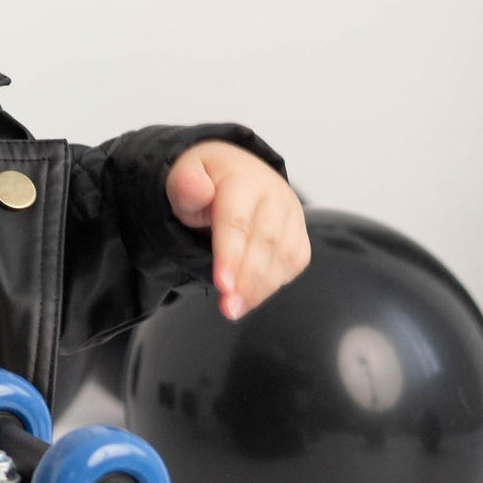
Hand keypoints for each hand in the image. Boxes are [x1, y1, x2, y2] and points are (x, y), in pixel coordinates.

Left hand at [166, 143, 309, 320]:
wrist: (235, 173)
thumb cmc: (207, 181)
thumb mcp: (184, 177)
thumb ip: (184, 186)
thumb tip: (191, 184)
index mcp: (243, 179)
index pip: (238, 221)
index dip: (231, 254)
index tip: (223, 283)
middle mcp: (274, 196)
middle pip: (265, 243)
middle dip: (246, 280)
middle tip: (227, 306)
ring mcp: (291, 216)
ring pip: (283, 257)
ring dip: (259, 288)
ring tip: (234, 308)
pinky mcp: (298, 235)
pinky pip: (292, 264)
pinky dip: (271, 285)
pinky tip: (249, 298)